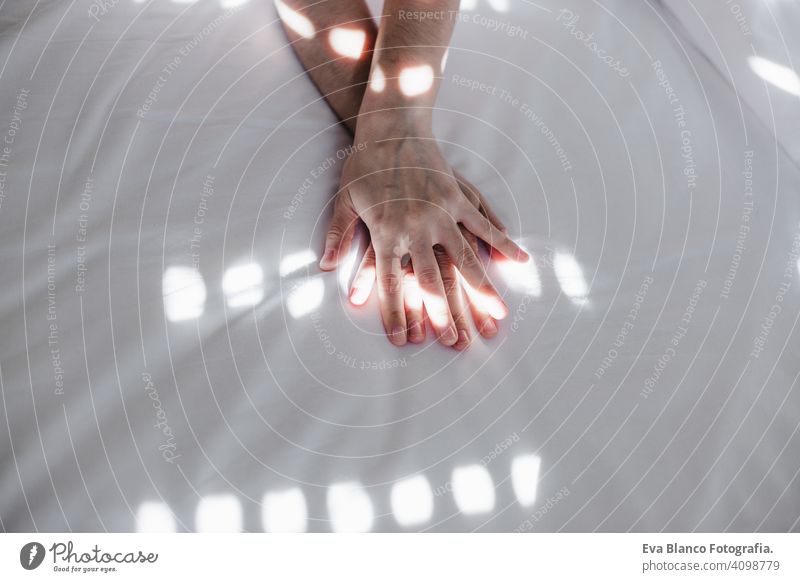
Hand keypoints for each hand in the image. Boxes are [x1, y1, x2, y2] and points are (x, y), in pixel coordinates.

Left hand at [319, 121, 527, 346]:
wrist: (389, 124)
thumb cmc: (363, 164)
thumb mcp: (344, 200)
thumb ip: (337, 236)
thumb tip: (323, 267)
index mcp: (386, 233)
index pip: (391, 284)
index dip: (395, 314)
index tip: (401, 341)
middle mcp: (416, 227)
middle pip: (433, 280)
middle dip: (445, 314)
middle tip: (458, 342)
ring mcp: (441, 212)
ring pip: (465, 258)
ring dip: (483, 288)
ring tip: (498, 313)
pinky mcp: (457, 196)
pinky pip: (483, 224)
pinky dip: (501, 242)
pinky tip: (518, 260)